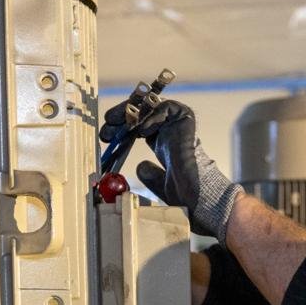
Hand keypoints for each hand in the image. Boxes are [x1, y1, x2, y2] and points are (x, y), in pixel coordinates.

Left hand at [100, 98, 242, 243]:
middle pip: (143, 114)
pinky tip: (140, 130)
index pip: (139, 127)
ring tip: (117, 123)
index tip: (106, 134)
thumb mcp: (160, 185)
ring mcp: (179, 126)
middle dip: (122, 116)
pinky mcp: (187, 122)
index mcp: (165, 146)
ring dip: (132, 112)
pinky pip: (167, 107)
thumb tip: (140, 166)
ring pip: (153, 106)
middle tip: (107, 123)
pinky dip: (152, 114)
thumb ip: (150, 175)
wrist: (199, 198)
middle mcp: (172, 133)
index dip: (122, 128)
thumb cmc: (185, 197)